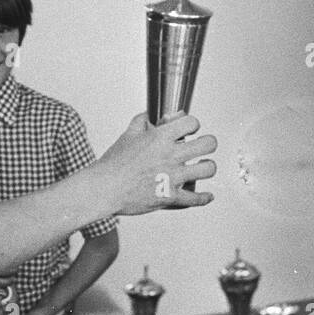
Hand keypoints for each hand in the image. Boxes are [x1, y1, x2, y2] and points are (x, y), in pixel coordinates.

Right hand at [96, 112, 216, 213]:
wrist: (105, 188)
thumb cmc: (113, 163)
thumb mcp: (127, 134)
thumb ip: (141, 121)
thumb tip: (148, 116)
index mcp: (161, 137)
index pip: (191, 122)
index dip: (193, 124)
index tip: (191, 129)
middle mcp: (171, 155)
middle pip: (208, 144)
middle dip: (208, 143)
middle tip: (203, 146)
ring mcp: (173, 177)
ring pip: (208, 169)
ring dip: (207, 167)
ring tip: (203, 167)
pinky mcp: (171, 197)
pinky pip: (196, 199)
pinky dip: (204, 197)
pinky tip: (207, 195)